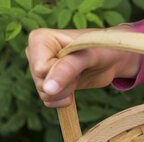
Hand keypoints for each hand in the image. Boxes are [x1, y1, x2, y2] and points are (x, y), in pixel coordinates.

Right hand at [25, 27, 140, 107]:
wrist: (110, 58)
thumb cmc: (100, 50)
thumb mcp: (87, 57)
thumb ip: (67, 70)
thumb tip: (47, 89)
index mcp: (39, 39)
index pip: (40, 70)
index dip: (62, 74)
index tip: (77, 62)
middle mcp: (34, 53)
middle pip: (41, 84)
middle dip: (65, 84)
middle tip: (80, 69)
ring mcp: (40, 69)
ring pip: (45, 94)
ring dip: (66, 92)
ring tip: (78, 75)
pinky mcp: (47, 83)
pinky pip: (49, 101)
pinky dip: (64, 99)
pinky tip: (74, 86)